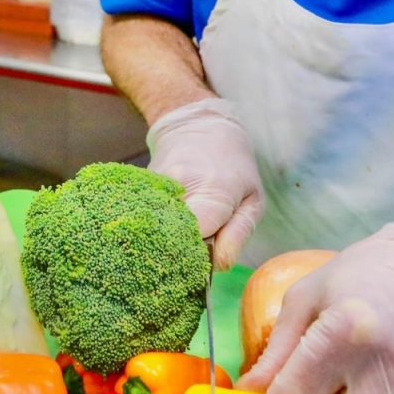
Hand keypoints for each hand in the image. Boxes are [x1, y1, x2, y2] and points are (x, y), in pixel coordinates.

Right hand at [146, 97, 262, 268]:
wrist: (198, 127)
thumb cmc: (234, 168)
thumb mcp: (252, 200)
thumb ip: (238, 234)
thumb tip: (219, 266)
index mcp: (215, 192)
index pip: (197, 238)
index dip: (197, 259)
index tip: (200, 266)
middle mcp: (181, 187)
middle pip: (171, 236)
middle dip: (178, 255)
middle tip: (187, 261)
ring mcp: (156, 185)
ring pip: (156, 227)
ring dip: (164, 241)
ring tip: (176, 243)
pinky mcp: (141, 186)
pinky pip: (146, 215)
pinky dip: (154, 227)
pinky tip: (163, 229)